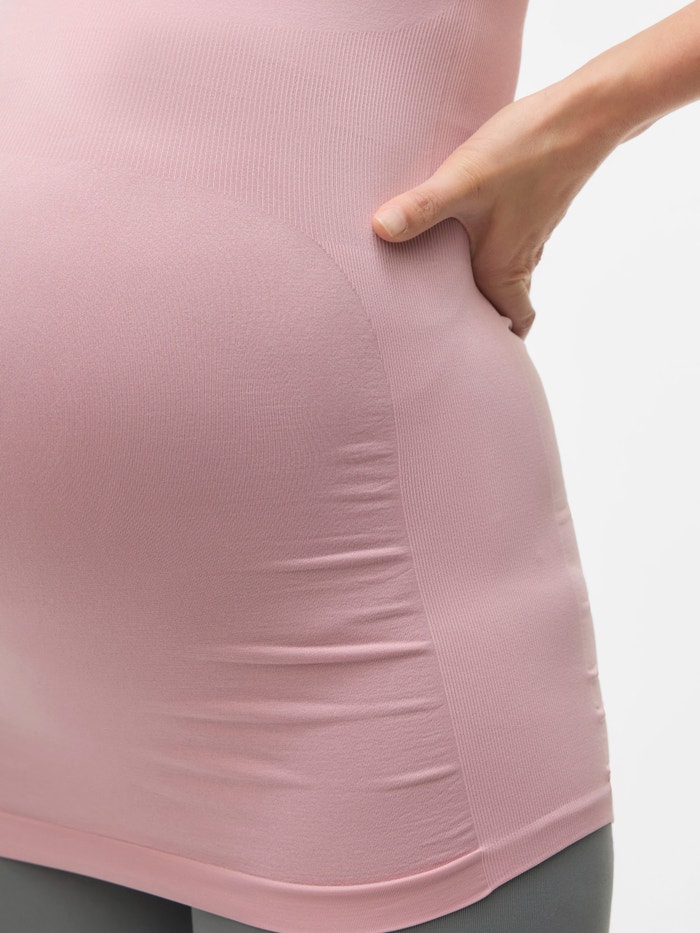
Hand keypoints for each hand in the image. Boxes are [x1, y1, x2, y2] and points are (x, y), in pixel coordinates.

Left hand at [371, 82, 618, 339]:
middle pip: (507, 304)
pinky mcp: (534, 204)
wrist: (585, 112)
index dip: (497, 344)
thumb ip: (421, 207)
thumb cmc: (526, 150)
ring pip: (510, 273)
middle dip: (485, 319)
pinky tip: (467, 231)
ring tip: (448, 285)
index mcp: (504, 266)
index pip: (512, 322)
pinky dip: (492, 250)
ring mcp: (531, 230)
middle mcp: (521, 256)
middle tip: (449, 328)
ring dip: (486, 284)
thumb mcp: (464, 180)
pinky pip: (513, 241)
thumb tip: (379, 230)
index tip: (472, 356)